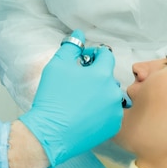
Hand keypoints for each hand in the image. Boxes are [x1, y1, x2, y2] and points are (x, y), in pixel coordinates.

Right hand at [19, 30, 123, 167]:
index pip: (106, 56)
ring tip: (81, 101)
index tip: (82, 61)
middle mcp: (113, 92)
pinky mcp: (113, 127)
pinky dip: (101, 111)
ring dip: (99, 94)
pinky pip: (110, 113)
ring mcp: (115, 111)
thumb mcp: (57, 66)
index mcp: (102, 74)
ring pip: (110, 96)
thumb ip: (70, 47)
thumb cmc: (52, 98)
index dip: (93, 55)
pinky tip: (84, 114)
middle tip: (78, 83)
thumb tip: (79, 35)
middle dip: (95, 76)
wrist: (50, 133)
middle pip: (108, 77)